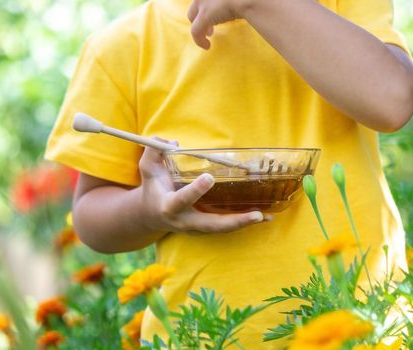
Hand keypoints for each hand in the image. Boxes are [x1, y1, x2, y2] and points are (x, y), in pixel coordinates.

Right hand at [138, 140, 268, 232]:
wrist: (151, 216)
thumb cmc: (153, 187)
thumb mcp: (147, 167)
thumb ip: (153, 150)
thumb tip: (171, 142)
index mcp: (168, 206)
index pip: (182, 200)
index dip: (195, 191)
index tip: (209, 178)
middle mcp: (184, 221)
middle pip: (211, 225)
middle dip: (233, 221)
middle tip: (255, 214)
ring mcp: (197, 228)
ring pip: (221, 229)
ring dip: (243, 223)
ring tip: (264, 217)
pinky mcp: (206, 229)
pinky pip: (226, 227)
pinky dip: (244, 223)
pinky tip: (264, 218)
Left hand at [187, 0, 245, 48]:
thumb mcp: (238, 1)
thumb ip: (233, 3)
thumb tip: (241, 8)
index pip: (203, 1)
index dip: (208, 8)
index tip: (216, 17)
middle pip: (194, 8)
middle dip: (200, 18)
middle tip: (210, 30)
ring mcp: (202, 4)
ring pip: (193, 19)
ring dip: (200, 28)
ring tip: (209, 36)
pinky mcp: (203, 17)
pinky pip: (196, 32)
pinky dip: (199, 40)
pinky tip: (207, 46)